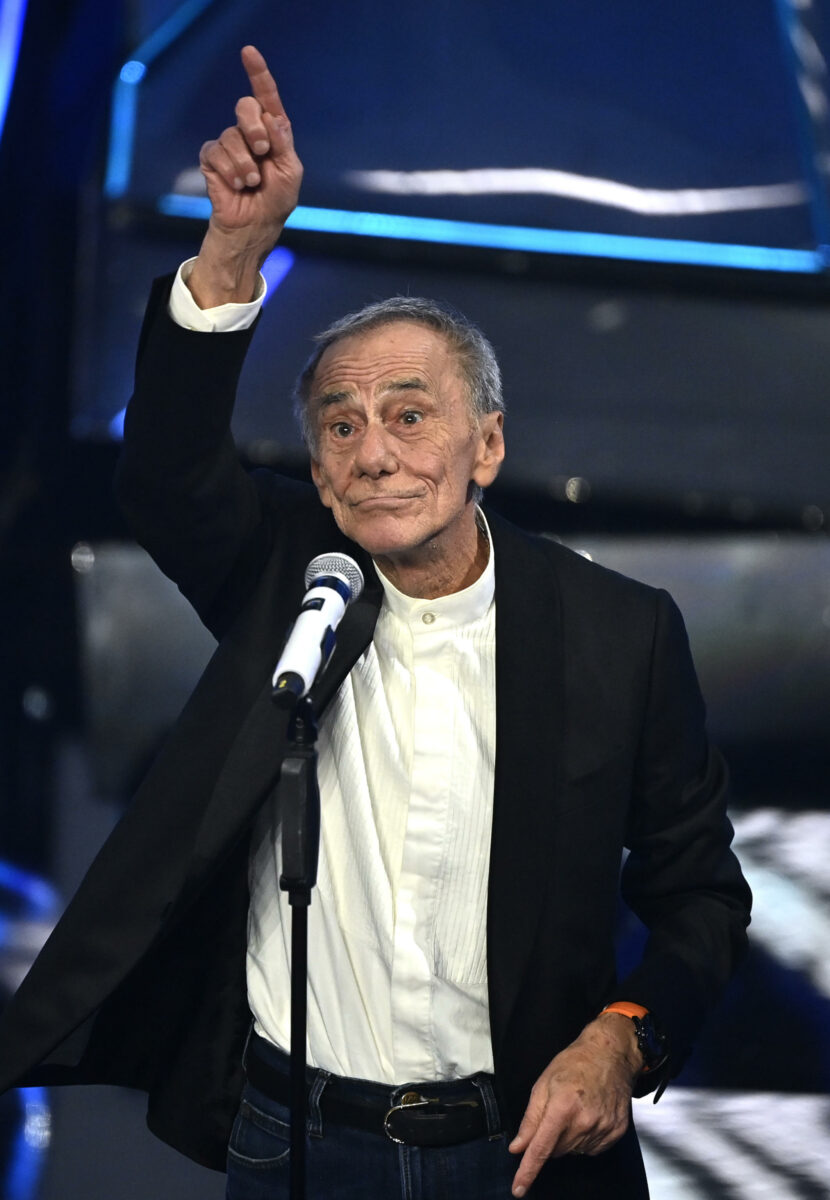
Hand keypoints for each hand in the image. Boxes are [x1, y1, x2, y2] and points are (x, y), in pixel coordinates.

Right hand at [189, 45, 303, 305]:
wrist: (253, 230)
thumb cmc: (275, 204)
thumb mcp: (290, 173)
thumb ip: (283, 143)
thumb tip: (271, 116)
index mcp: (273, 133)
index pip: (266, 98)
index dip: (258, 74)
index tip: (249, 52)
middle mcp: (250, 134)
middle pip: (245, 107)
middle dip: (254, 128)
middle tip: (261, 152)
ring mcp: (229, 146)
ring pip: (230, 135)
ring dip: (244, 162)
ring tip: (250, 183)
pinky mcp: (212, 160)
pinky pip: (214, 151)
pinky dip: (228, 170)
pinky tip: (236, 185)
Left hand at [508, 1014, 641, 1196]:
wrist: (610, 1055)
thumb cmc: (574, 1064)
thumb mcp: (543, 1084)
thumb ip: (530, 1119)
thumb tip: (518, 1147)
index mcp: (562, 1106)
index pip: (541, 1148)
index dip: (528, 1171)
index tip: (519, 1189)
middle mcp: (584, 1121)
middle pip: (556, 1151)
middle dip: (550, 1139)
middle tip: (557, 1113)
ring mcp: (603, 1128)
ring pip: (574, 1151)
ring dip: (569, 1138)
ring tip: (575, 1109)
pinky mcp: (616, 1133)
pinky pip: (592, 1150)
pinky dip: (585, 1139)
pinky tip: (588, 1116)